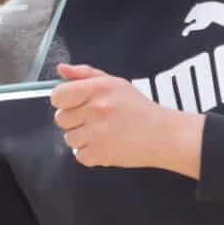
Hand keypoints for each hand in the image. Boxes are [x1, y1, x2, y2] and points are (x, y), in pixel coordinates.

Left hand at [50, 63, 203, 177]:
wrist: (165, 135)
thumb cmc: (138, 109)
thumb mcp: (114, 83)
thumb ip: (84, 75)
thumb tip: (61, 69)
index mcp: (98, 88)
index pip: (58, 96)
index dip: (64, 101)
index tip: (75, 104)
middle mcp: (97, 108)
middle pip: (61, 118)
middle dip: (75, 120)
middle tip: (97, 120)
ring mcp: (98, 132)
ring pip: (69, 138)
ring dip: (83, 138)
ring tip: (104, 133)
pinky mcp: (101, 153)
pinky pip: (79, 155)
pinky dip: (91, 154)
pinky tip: (107, 145)